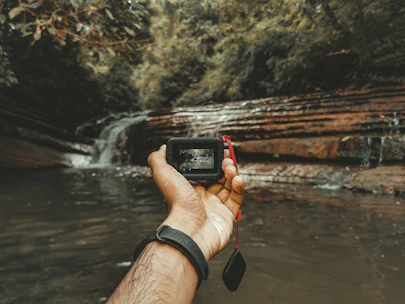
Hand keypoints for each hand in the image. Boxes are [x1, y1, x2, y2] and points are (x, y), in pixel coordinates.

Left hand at [147, 144, 244, 260]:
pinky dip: (239, 187)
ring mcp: (215, 208)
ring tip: (231, 168)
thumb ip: (158, 160)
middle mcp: (202, 199)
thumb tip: (161, 149)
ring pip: (228, 186)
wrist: (190, 231)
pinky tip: (237, 179)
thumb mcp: (163, 175)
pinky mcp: (227, 217)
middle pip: (218, 178)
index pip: (203, 172)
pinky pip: (236, 199)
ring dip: (231, 174)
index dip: (211, 161)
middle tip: (226, 159)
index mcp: (188, 189)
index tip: (217, 152)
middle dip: (224, 166)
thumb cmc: (177, 205)